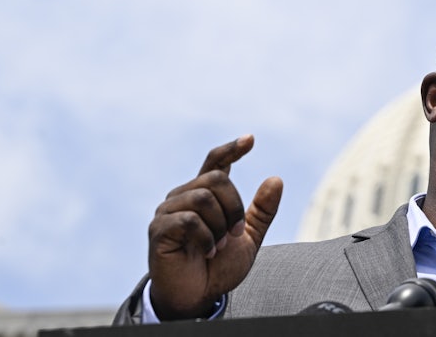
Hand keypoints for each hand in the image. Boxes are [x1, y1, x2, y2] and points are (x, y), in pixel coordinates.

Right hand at [147, 135, 282, 319]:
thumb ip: (262, 211)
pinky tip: (207, 251)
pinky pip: (188, 220)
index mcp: (205, 195)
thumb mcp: (249, 237)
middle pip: (217, 179)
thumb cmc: (219, 266)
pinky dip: (206, 237)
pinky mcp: (159, 229)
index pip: (216, 162)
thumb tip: (276, 179)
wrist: (198, 296)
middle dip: (235, 206)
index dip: (232, 149)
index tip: (250, 140)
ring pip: (203, 197)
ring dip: (221, 225)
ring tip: (220, 245)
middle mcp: (184, 196)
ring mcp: (168, 211)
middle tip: (236, 233)